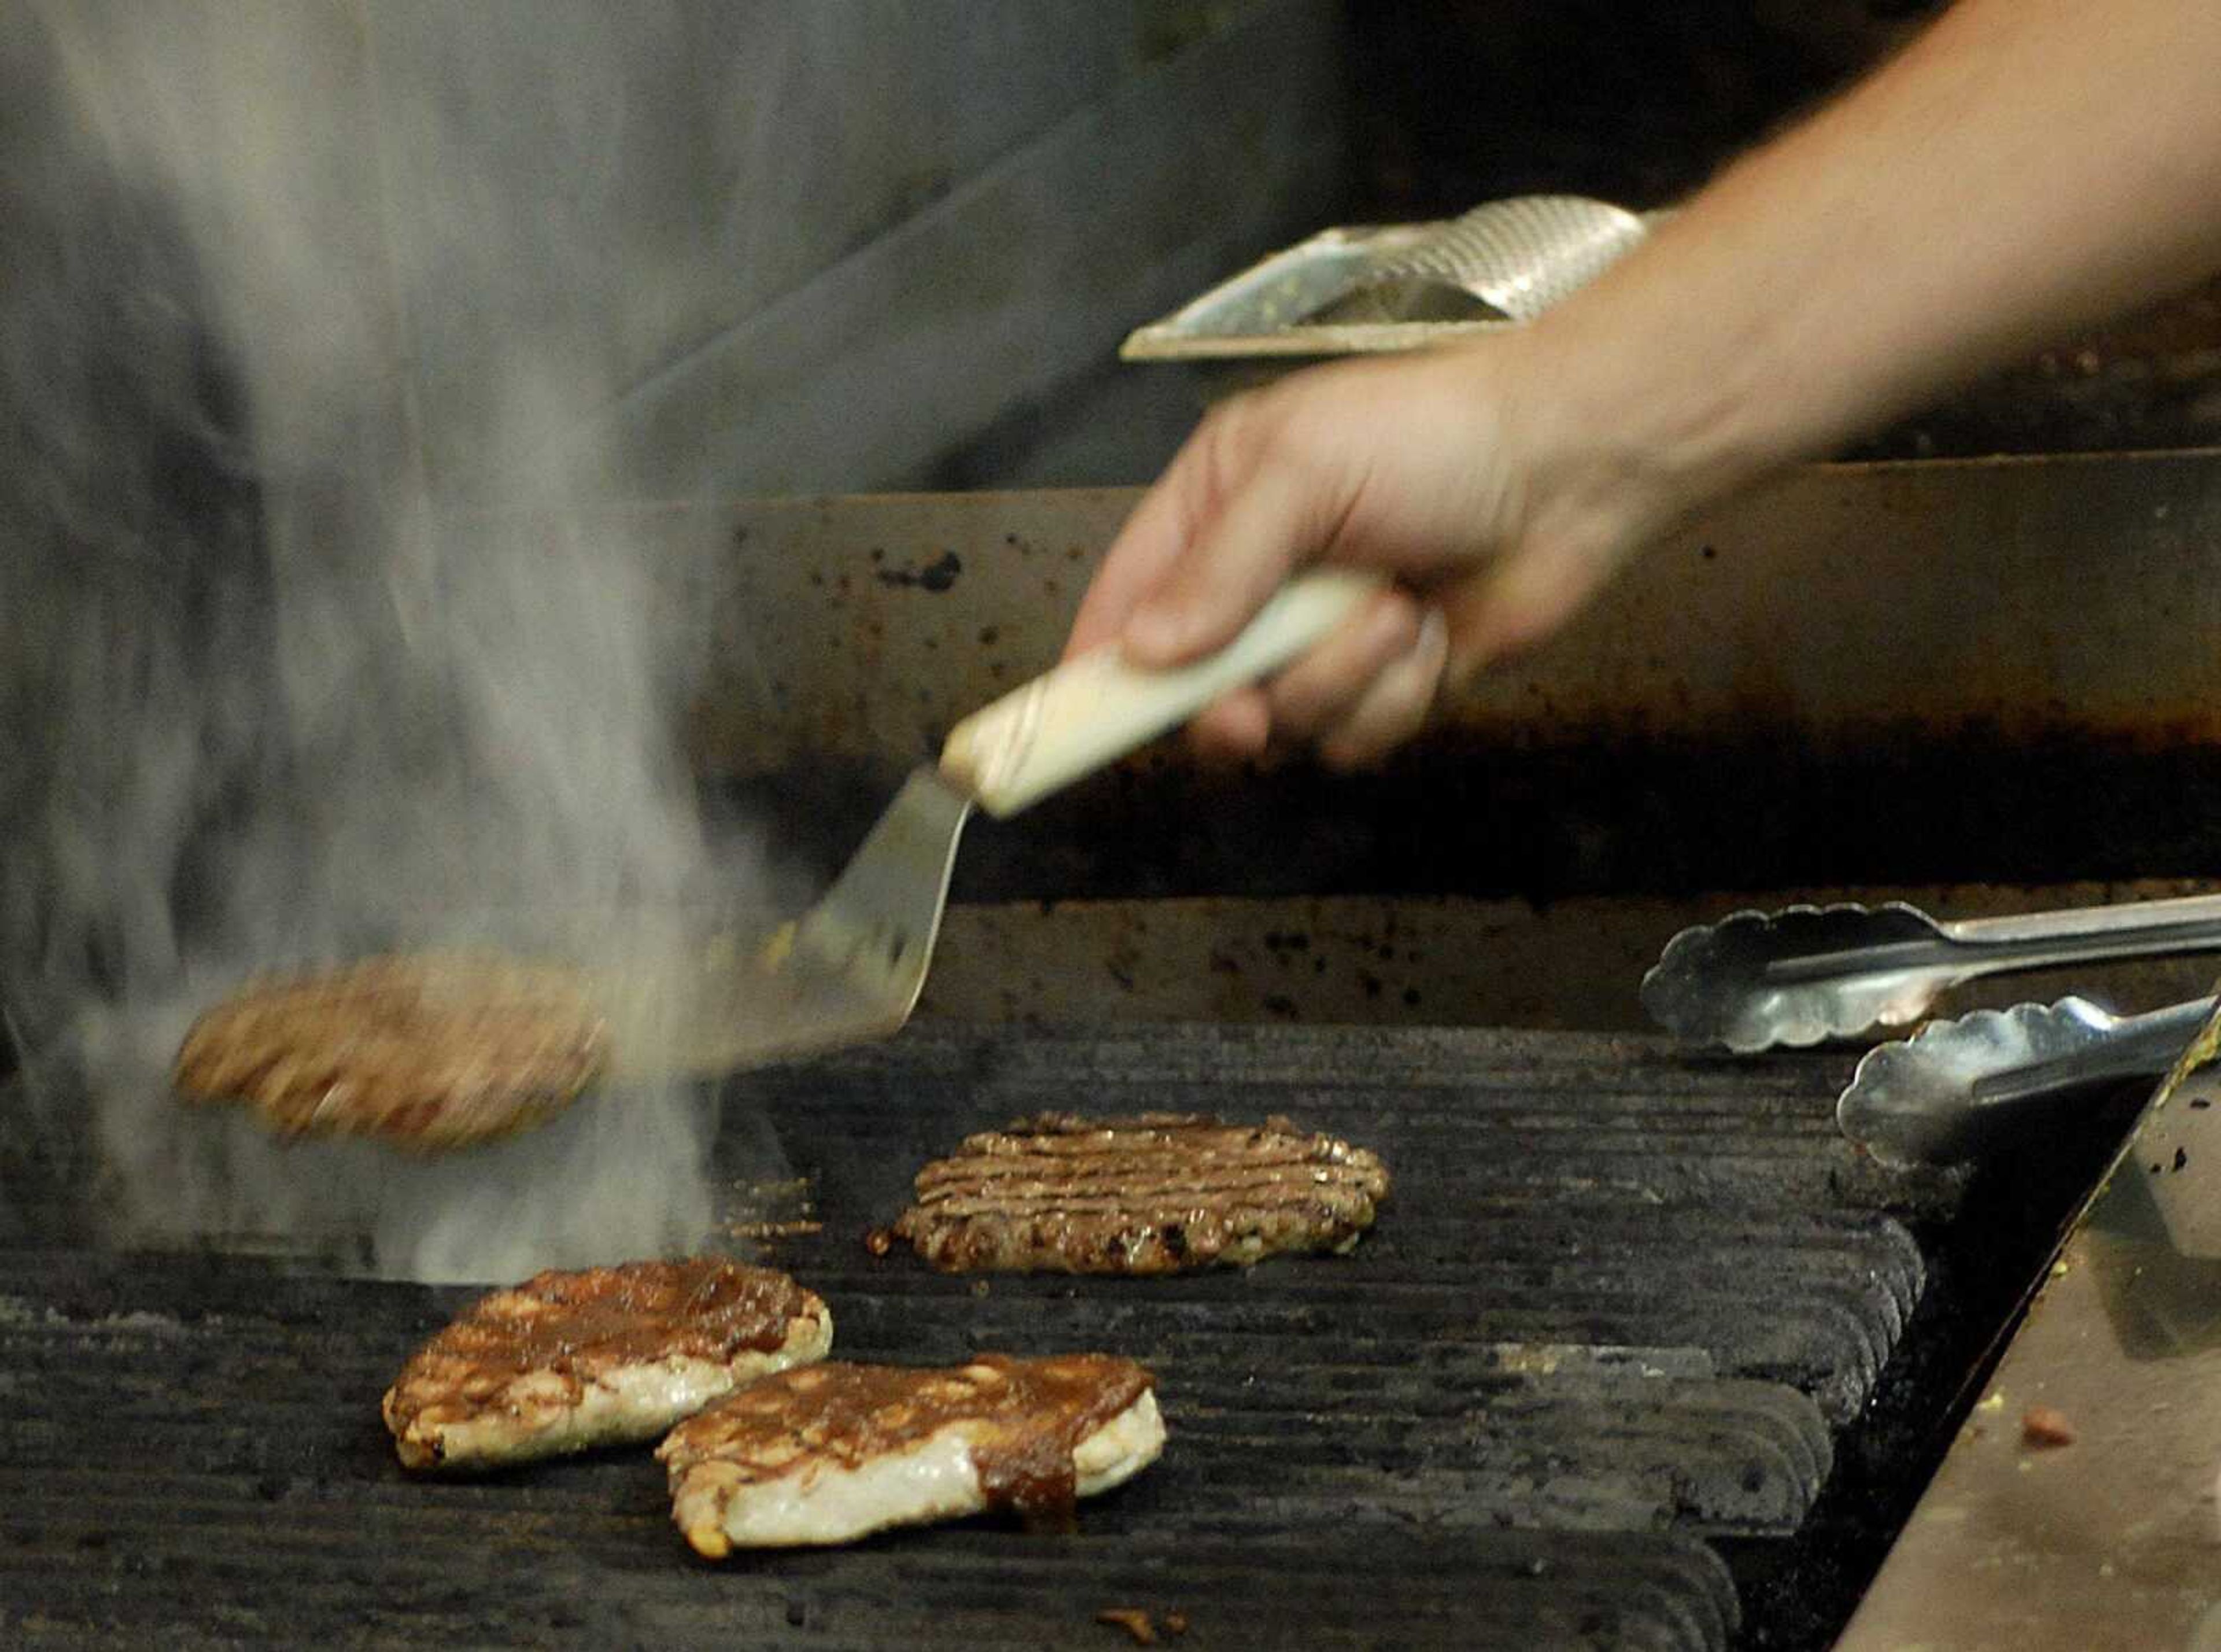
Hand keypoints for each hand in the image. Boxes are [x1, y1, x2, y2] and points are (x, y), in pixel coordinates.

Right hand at [1064, 342, 1675, 767]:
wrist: (1572, 468)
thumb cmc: (1439, 436)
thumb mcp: (1302, 472)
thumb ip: (1218, 567)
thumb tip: (1145, 650)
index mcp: (1213, 510)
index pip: (1123, 606)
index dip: (1096, 673)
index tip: (1073, 725)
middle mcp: (1257, 582)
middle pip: (1192, 694)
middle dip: (1229, 708)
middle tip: (1251, 713)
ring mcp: (1320, 640)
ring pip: (1281, 725)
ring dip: (1339, 681)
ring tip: (1394, 609)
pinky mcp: (1383, 685)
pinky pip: (1354, 738)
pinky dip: (1395, 696)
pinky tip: (1430, 631)